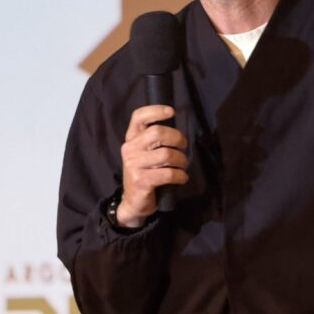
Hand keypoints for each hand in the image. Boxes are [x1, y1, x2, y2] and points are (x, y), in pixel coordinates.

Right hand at [118, 105, 188, 226]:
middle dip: (177, 138)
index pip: (138, 117)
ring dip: (181, 160)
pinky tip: (182, 178)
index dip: (155, 110)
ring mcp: (133, 165)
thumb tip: (177, 131)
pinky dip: (180, 176)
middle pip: (157, 133)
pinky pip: (168, 173)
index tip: (172, 111)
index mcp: (131, 139)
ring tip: (182, 165)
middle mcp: (129, 149)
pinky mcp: (141, 181)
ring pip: (167, 154)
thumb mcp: (145, 154)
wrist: (133, 202)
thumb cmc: (145, 173)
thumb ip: (154, 141)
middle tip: (184, 146)